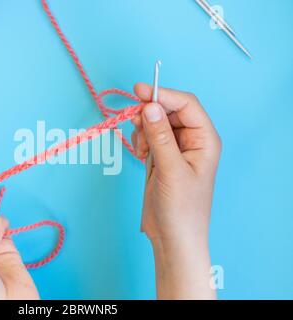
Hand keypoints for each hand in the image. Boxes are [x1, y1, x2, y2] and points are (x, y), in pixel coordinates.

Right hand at [132, 83, 220, 298]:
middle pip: (169, 110)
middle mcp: (191, 140)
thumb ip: (160, 136)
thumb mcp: (170, 170)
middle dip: (150, 113)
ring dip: (143, 129)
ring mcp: (175, 149)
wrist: (172, 238)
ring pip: (156, 122)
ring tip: (141, 149)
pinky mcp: (161, 158)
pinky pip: (149, 137)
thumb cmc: (181, 209)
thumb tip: (149, 107)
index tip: (138, 91)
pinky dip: (140, 140)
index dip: (163, 94)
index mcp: (204, 139)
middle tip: (132, 121)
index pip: (186, 105)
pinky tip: (140, 155)